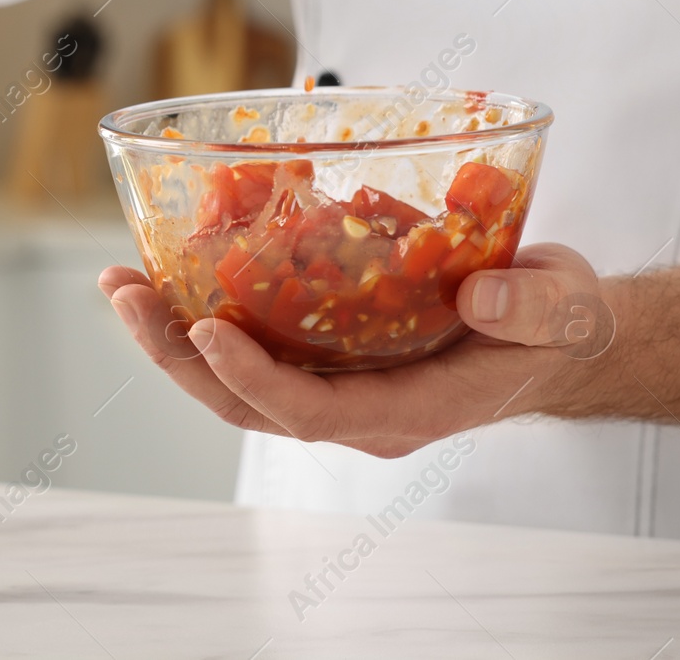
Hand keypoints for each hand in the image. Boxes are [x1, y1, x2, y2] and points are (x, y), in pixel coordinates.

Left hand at [98, 244, 610, 457]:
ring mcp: (335, 383)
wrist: (550, 329)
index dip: (253, 378)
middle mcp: (356, 408)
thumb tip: (482, 294)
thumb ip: (529, 306)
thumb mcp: (559, 308)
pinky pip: (252, 344)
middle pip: (248, 401)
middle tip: (127, 297)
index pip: (311, 411)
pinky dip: (200, 311)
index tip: (205, 332)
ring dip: (171, 335)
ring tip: (120, 285)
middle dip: (179, 355)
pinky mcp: (324, 352)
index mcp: (407, 411)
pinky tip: (162, 269)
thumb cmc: (554, 322)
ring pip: (235, 378)